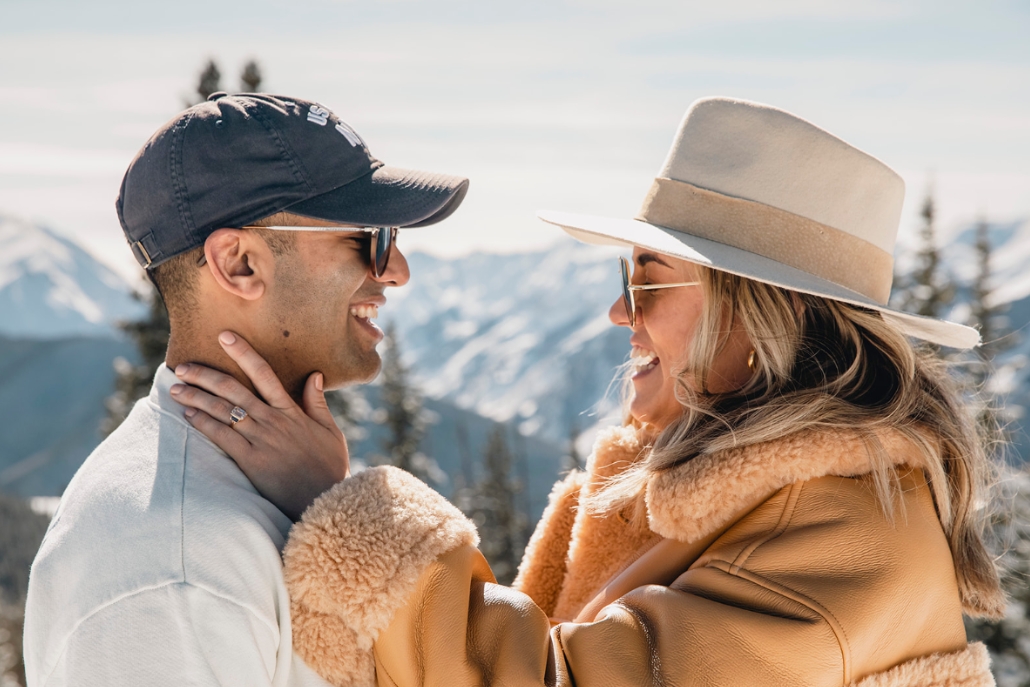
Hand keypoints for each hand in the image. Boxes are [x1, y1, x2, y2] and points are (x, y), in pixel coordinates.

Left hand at [170, 331, 348, 520]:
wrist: (325, 499)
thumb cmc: (329, 466)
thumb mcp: (331, 431)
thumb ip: (319, 402)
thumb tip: (315, 374)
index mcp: (292, 410)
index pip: (264, 374)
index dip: (243, 353)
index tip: (224, 337)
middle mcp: (273, 421)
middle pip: (234, 390)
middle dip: (206, 375)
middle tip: (183, 366)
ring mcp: (260, 440)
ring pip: (223, 411)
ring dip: (197, 397)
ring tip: (177, 388)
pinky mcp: (250, 461)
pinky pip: (222, 437)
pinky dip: (203, 424)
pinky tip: (188, 414)